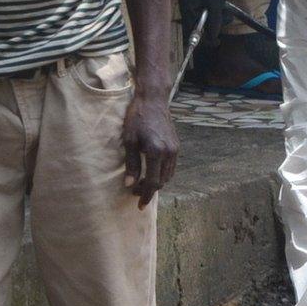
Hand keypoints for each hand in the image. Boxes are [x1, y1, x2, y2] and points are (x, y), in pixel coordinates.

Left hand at [121, 91, 179, 207]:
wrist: (153, 100)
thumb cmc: (137, 117)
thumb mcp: (129, 140)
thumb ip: (131, 164)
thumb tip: (129, 184)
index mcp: (156, 152)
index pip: (153, 182)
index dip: (145, 195)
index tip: (139, 205)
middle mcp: (169, 152)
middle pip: (162, 181)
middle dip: (149, 190)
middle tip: (135, 192)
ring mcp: (175, 149)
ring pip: (168, 175)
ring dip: (157, 182)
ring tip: (143, 184)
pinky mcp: (176, 145)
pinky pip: (171, 166)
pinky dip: (162, 173)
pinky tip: (152, 172)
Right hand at [179, 0, 251, 49]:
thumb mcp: (216, 3)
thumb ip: (214, 21)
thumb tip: (212, 38)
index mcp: (186, 6)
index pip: (191, 29)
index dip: (204, 38)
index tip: (216, 42)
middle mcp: (185, 1)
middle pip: (197, 20)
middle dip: (213, 23)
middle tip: (227, 20)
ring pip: (202, 11)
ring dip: (215, 14)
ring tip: (228, 11)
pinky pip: (203, 2)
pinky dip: (212, 5)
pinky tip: (222, 3)